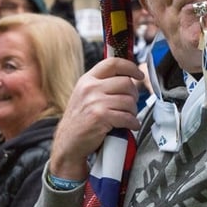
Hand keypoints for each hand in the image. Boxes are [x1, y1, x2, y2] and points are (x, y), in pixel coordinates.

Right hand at [48, 58, 142, 179]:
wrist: (67, 143)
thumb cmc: (80, 120)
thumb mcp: (85, 95)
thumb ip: (102, 84)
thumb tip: (128, 79)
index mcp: (87, 79)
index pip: (113, 63)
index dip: (130, 67)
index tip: (139, 75)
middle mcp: (90, 88)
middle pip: (126, 82)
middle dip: (134, 95)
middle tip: (131, 104)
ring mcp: (95, 102)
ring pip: (129, 100)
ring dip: (133, 111)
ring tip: (128, 117)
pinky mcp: (101, 117)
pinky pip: (127, 117)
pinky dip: (133, 123)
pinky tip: (130, 126)